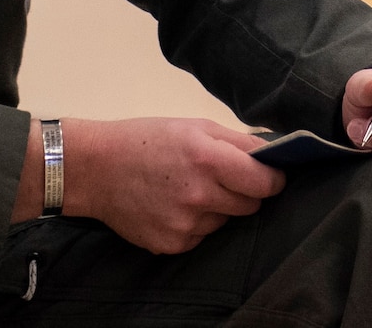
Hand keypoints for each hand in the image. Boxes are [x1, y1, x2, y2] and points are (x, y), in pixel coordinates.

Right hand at [61, 117, 284, 254]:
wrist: (96, 169)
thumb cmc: (148, 140)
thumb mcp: (196, 127)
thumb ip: (240, 142)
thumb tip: (275, 156)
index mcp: (207, 159)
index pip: (265, 183)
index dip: (273, 179)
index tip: (271, 175)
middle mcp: (199, 195)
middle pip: (250, 205)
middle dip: (244, 192)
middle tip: (220, 177)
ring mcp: (185, 225)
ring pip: (225, 221)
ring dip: (217, 207)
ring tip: (188, 188)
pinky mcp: (172, 245)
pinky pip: (202, 236)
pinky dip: (196, 223)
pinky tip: (173, 205)